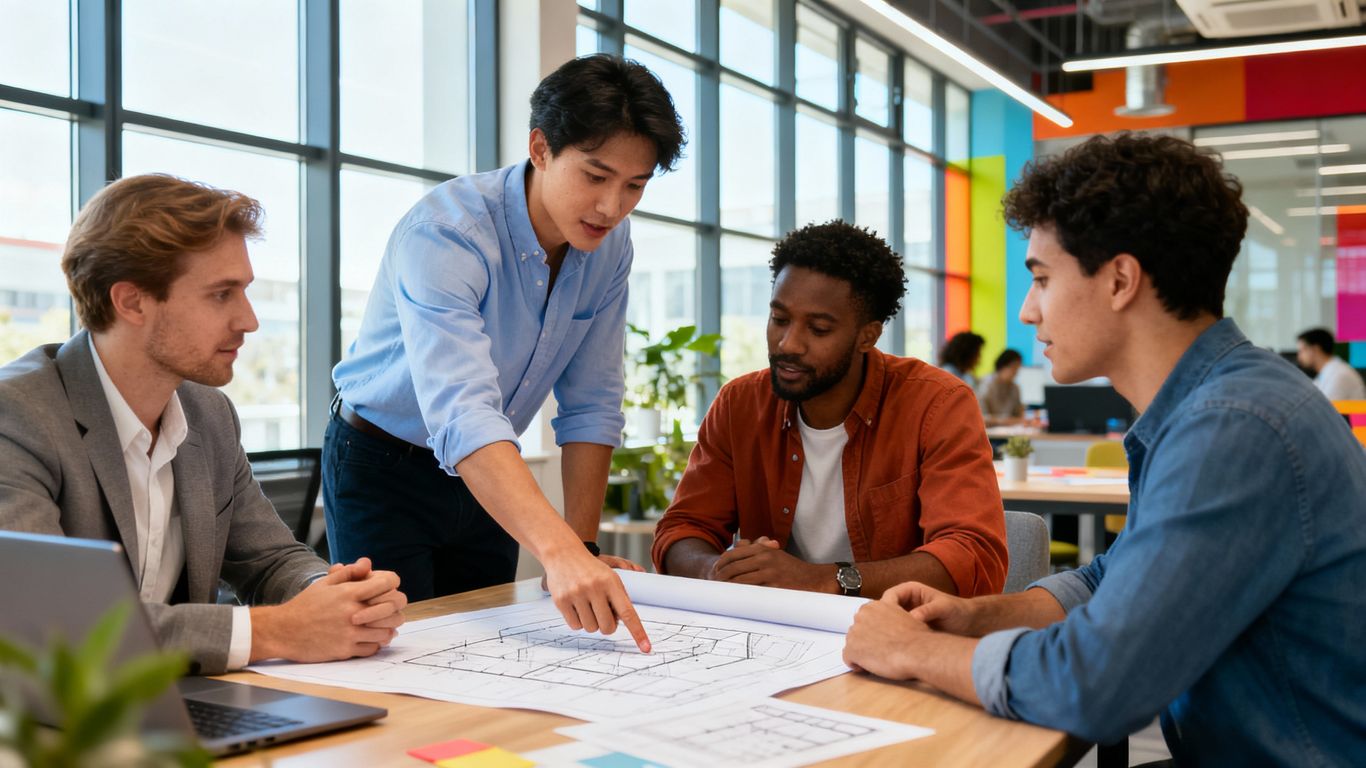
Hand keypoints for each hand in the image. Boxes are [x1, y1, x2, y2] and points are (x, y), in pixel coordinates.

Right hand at [251, 561, 405, 662]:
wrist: (283, 630)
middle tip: (396, 608)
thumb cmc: (305, 605)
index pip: (386, 583)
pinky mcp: (345, 650)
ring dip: (389, 627)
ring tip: (387, 625)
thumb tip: (367, 563)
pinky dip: (377, 643)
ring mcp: (349, 633)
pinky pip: (372, 648)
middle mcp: (351, 612)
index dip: (392, 582)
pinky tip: (374, 638)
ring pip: (386, 631)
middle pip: (392, 608)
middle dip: (398, 606)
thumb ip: (348, 573)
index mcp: (347, 592)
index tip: (390, 586)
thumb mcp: (324, 583)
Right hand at [543, 546, 651, 652]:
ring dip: (591, 623)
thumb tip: (624, 622)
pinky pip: (575, 626)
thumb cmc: (591, 569)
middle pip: (608, 627)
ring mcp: (577, 594)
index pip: (628, 613)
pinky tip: (576, 606)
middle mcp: (594, 588)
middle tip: (603, 612)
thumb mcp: (611, 576)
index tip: (646, 648)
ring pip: (591, 629)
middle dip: (607, 625)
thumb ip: (621, 598)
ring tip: (587, 605)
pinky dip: (578, 621)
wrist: (563, 553)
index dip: (638, 632)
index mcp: (611, 582)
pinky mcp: (561, 600)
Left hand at [710, 537, 828, 591]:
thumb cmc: (792, 568)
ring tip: (721, 593)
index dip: (721, 563)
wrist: (814, 579)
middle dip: (721, 577)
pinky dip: (742, 596)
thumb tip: (737, 546)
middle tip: (714, 584)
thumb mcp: (774, 553)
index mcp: (763, 549)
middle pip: (734, 567)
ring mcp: (770, 573)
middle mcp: (765, 559)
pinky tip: (736, 600)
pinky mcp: (774, 587)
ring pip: (740, 580)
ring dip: (728, 588)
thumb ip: (755, 549)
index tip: (715, 570)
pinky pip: (753, 592)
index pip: (734, 554)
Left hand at [842, 599, 930, 679]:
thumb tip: (889, 627)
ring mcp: (855, 631)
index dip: (873, 632)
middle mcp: (861, 615)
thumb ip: (891, 617)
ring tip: (879, 659)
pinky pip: (848, 659)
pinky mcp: (852, 649)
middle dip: (866, 641)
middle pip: (857, 631)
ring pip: (852, 645)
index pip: (865, 619)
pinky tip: (871, 667)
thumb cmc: (917, 638)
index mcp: (875, 605)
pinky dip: (857, 665)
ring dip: (862, 653)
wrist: (917, 651)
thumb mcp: (905, 616)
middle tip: (881, 651)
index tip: (881, 640)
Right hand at [885, 582, 977, 635]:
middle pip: (886, 610)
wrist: (969, 624)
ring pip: (890, 623)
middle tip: (886, 635)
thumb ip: (928, 611)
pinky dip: (897, 639)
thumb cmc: (958, 611)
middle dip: (884, 621)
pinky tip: (899, 648)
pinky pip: (898, 632)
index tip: (887, 621)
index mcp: (911, 590)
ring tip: (892, 643)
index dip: (885, 607)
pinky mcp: (910, 628)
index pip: (889, 596)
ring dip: (890, 632)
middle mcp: (906, 602)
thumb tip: (912, 618)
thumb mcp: (944, 608)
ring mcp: (907, 615)